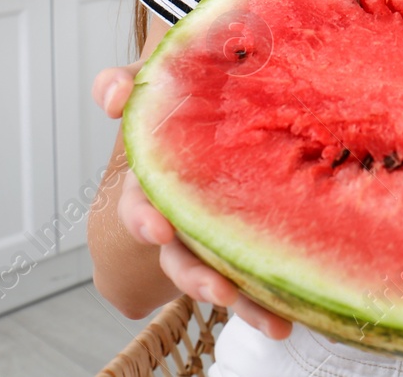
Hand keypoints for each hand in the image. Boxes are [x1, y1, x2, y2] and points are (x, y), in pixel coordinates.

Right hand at [93, 61, 294, 339]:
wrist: (237, 98)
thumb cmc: (195, 92)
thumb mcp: (162, 80)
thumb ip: (131, 82)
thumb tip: (114, 98)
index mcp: (157, 182)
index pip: (138, 204)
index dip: (144, 219)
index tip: (160, 229)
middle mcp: (180, 217)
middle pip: (177, 256)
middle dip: (193, 276)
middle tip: (218, 290)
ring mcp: (213, 236)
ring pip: (216, 277)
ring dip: (238, 300)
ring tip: (269, 321)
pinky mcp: (245, 249)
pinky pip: (253, 282)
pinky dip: (266, 306)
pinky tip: (288, 321)